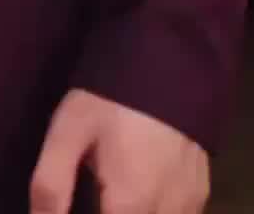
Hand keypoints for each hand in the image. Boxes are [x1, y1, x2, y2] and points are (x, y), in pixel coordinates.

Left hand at [30, 90, 210, 213]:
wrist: (166, 56)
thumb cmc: (109, 97)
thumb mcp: (68, 132)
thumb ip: (52, 186)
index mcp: (132, 204)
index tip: (78, 206)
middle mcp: (168, 213)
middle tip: (94, 197)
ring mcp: (190, 205)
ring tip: (111, 196)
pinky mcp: (201, 192)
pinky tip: (136, 199)